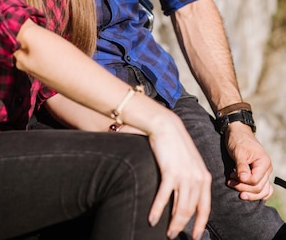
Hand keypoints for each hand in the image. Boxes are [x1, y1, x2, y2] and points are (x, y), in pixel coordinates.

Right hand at [147, 111, 210, 239]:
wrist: (166, 126)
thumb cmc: (176, 145)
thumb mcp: (191, 163)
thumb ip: (193, 180)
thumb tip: (188, 199)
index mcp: (204, 177)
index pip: (204, 208)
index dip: (199, 224)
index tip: (194, 236)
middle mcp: (197, 178)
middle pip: (190, 211)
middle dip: (182, 226)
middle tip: (173, 235)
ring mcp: (184, 175)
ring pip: (180, 208)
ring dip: (172, 223)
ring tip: (165, 232)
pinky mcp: (170, 172)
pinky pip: (164, 197)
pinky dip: (157, 210)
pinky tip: (152, 218)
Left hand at [225, 122, 273, 200]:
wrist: (237, 132)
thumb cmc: (238, 140)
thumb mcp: (238, 152)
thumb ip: (242, 167)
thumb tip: (244, 179)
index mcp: (264, 162)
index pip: (255, 181)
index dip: (242, 182)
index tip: (231, 176)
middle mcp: (267, 169)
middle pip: (258, 188)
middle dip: (243, 188)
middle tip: (230, 182)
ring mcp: (264, 172)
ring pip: (262, 191)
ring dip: (248, 193)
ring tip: (235, 188)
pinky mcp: (259, 173)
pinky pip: (263, 188)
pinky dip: (256, 193)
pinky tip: (247, 194)